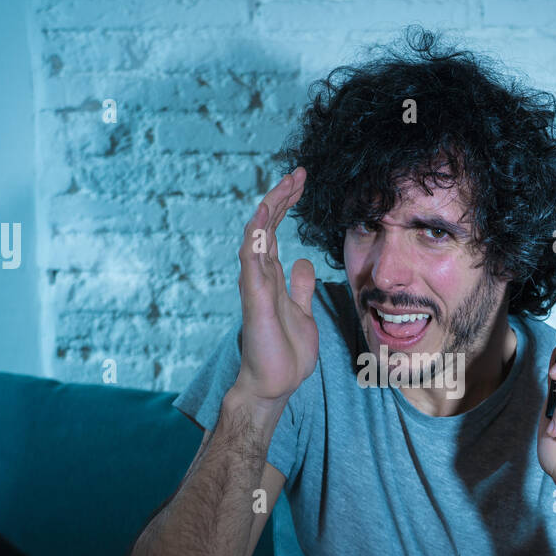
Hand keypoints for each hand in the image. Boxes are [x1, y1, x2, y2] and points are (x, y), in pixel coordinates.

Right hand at [233, 167, 317, 406]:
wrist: (274, 383)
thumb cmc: (285, 352)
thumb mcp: (303, 311)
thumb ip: (300, 287)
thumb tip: (304, 263)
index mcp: (272, 276)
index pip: (276, 230)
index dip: (287, 204)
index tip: (302, 182)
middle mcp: (260, 274)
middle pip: (267, 224)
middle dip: (282, 196)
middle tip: (300, 172)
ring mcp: (255, 283)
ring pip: (257, 234)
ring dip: (271, 206)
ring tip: (287, 182)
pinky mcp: (254, 296)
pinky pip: (252, 258)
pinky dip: (257, 233)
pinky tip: (264, 212)